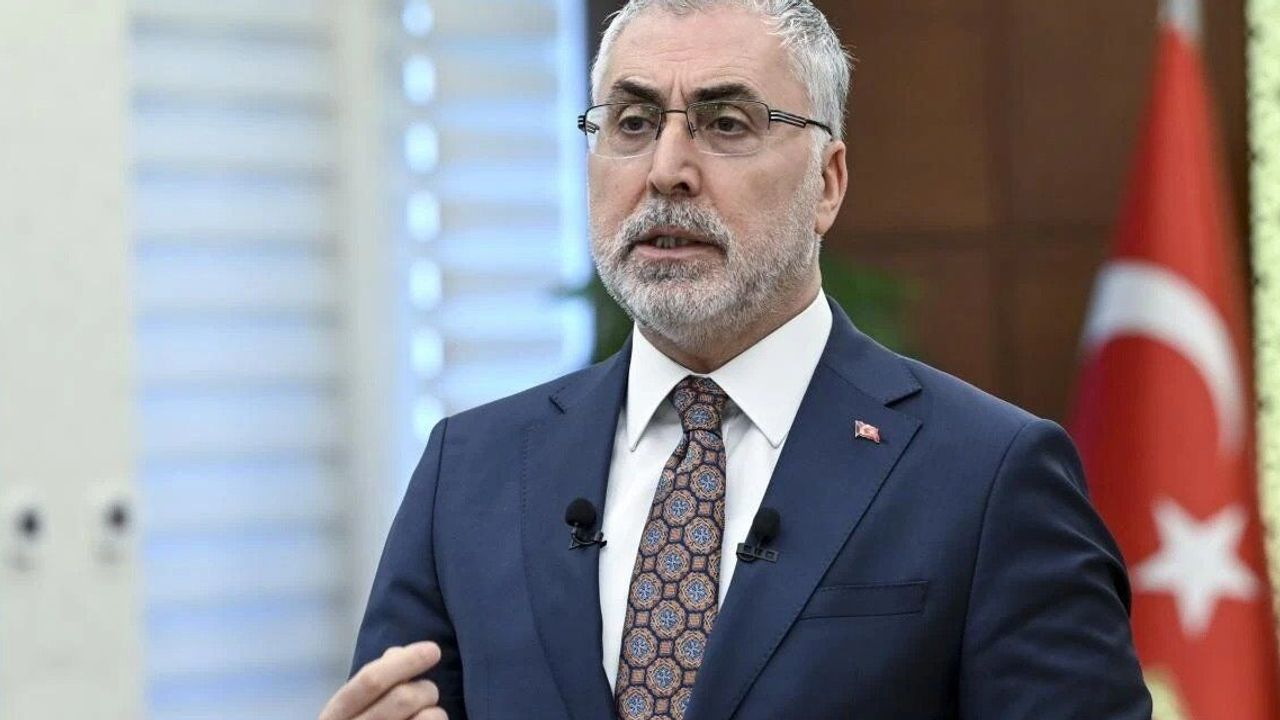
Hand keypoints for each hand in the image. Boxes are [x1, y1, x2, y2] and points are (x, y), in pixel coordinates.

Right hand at [318, 642, 445, 719]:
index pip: (371, 680)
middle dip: (426, 688)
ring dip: (436, 712)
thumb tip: (397, 653)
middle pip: (404, 698)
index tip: (433, 650)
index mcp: (335, 716)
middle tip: (427, 693)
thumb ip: (370, 684)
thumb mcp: (350, 712)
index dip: (406, 661)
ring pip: (429, 718)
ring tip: (428, 716)